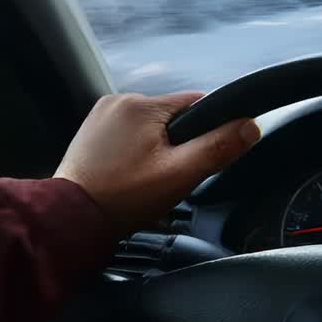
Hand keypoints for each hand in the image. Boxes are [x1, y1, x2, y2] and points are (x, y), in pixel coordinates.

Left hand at [55, 92, 260, 234]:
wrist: (70, 220)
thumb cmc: (124, 198)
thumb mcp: (180, 174)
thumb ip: (218, 148)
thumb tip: (251, 126)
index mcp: (141, 104)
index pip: (196, 105)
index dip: (206, 132)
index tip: (196, 160)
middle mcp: (118, 101)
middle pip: (173, 118)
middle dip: (178, 144)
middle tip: (168, 176)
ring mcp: (100, 116)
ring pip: (152, 127)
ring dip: (157, 148)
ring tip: (146, 179)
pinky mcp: (90, 133)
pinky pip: (129, 135)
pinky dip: (136, 152)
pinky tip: (130, 175)